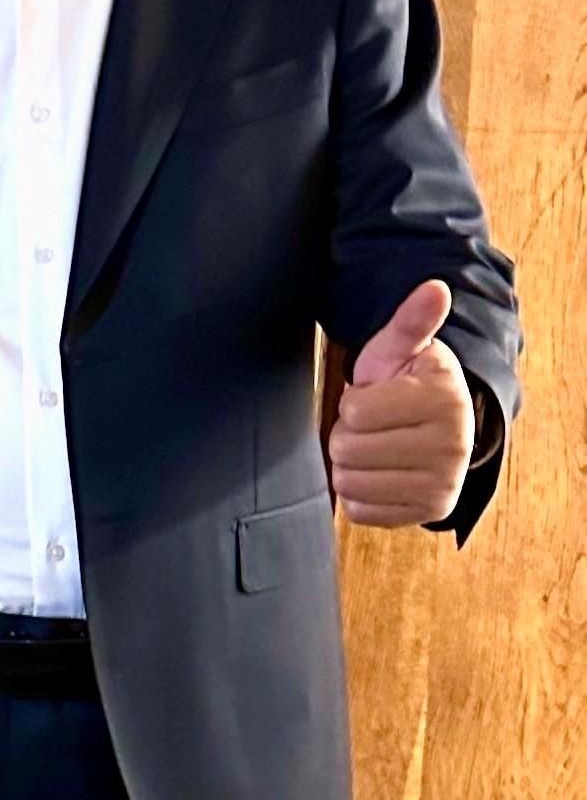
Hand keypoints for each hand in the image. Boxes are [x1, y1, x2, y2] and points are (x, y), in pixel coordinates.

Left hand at [329, 279, 474, 528]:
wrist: (440, 428)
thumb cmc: (408, 383)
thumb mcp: (401, 349)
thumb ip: (410, 322)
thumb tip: (434, 287)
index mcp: (444, 398)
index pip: (354, 411)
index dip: (354, 403)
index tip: (378, 397)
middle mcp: (452, 445)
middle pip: (347, 450)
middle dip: (349, 435)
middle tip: (375, 426)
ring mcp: (443, 483)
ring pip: (349, 483)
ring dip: (350, 465)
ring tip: (377, 447)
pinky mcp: (430, 511)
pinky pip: (360, 511)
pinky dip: (359, 494)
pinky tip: (381, 473)